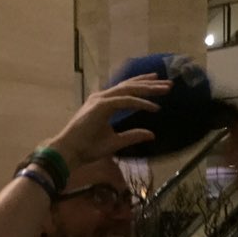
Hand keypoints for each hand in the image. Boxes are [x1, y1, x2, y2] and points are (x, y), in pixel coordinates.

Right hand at [44, 74, 172, 171]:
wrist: (69, 152)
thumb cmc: (87, 149)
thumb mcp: (116, 142)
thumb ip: (132, 136)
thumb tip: (152, 134)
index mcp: (103, 103)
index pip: (126, 91)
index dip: (143, 87)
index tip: (159, 86)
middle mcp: (101, 98)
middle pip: (130, 86)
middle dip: (150, 83)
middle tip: (168, 84)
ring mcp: (100, 100)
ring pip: (129, 90)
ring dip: (148, 89)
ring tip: (165, 89)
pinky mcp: (101, 106)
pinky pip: (125, 101)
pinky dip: (140, 103)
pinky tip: (153, 107)